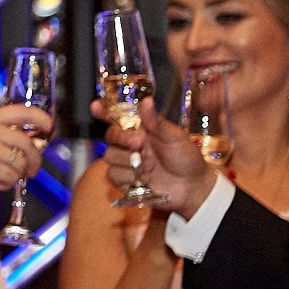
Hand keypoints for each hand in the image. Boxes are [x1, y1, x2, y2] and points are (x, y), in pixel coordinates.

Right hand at [0, 105, 51, 193]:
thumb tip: (30, 143)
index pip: (24, 112)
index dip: (42, 120)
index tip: (49, 129)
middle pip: (29, 144)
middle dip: (35, 160)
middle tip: (32, 170)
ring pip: (21, 163)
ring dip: (16, 175)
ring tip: (1, 178)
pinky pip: (10, 178)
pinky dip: (5, 185)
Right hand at [92, 98, 215, 217]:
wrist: (192, 187)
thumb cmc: (187, 159)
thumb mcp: (175, 137)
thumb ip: (156, 122)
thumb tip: (146, 101)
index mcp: (140, 130)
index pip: (117, 117)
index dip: (103, 111)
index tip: (95, 106)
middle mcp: (129, 144)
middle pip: (110, 136)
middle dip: (123, 140)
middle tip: (140, 144)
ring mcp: (125, 162)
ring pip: (110, 157)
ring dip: (131, 162)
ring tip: (151, 167)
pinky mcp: (124, 180)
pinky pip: (113, 175)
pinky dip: (129, 177)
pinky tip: (144, 180)